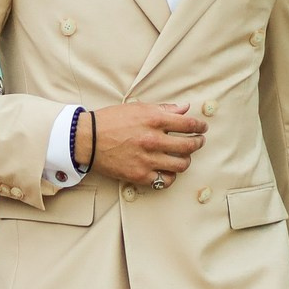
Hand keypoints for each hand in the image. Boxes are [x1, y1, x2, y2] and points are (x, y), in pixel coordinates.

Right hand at [90, 102, 206, 186]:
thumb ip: (164, 109)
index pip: (189, 125)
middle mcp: (153, 140)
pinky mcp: (140, 175)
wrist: (86, 139)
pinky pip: (166, 179)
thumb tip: (185, 109)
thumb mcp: (138, 108)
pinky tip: (168, 169)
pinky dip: (170, 175)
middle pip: (189, 146)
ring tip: (183, 157)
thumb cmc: (110, 121)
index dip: (200, 127)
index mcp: (154, 120)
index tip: (202, 128)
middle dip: (198, 143)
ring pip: (181, 165)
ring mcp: (147, 159)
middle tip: (198, 142)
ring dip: (186, 160)